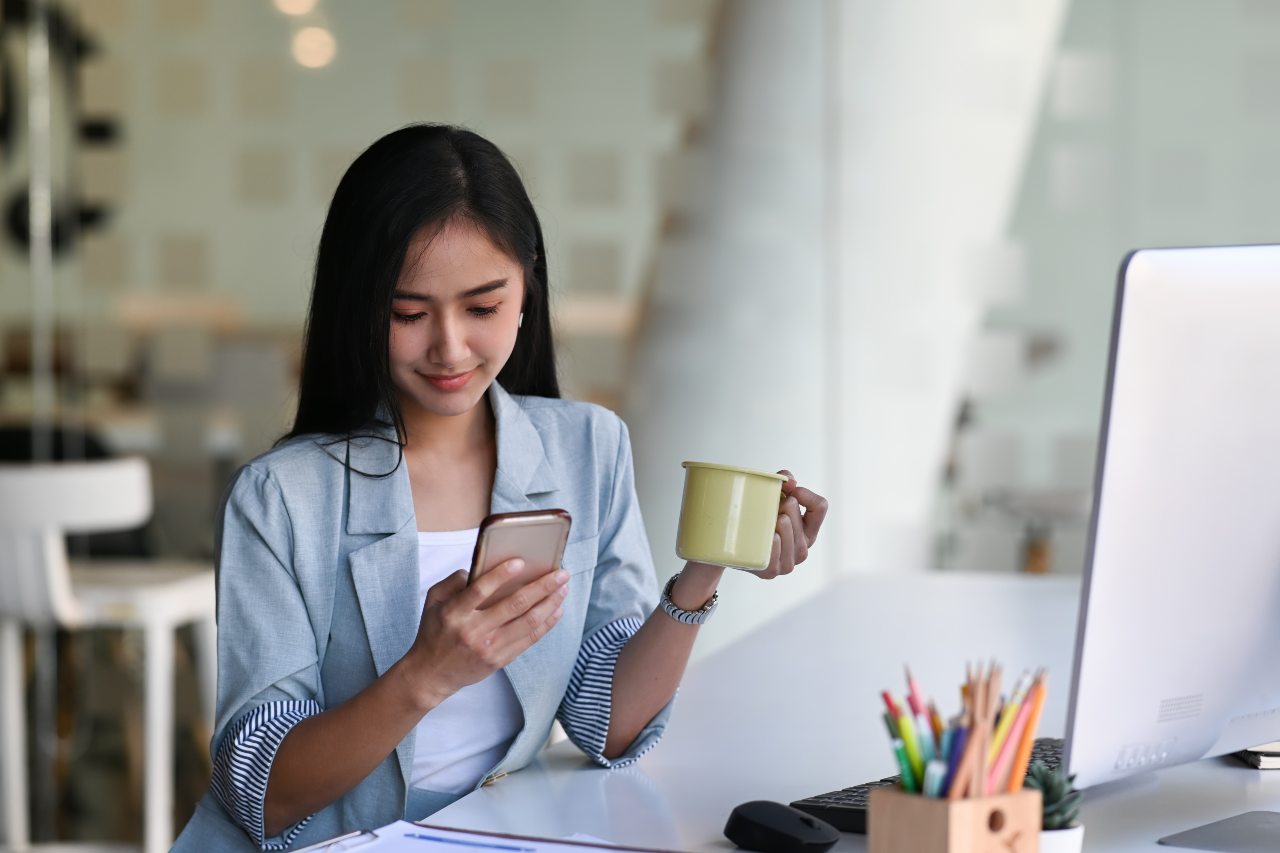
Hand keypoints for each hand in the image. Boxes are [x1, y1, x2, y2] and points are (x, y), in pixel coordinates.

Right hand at [404, 560, 568, 707]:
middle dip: (542, 586)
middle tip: (560, 573)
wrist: (431, 674)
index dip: (501, 575)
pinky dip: (546, 624)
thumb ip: (453, 581)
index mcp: (455, 613)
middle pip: (514, 605)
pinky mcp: (499, 660)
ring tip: (563, 588)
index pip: (480, 590)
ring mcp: (489, 648)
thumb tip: (479, 567)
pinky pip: (529, 640)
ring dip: (550, 603)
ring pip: (527, 622)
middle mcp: (473, 630)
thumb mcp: (433, 602)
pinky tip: (557, 610)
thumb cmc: (434, 632)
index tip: (521, 562)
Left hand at [757, 470, 827, 579]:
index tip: (788, 491)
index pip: (820, 506)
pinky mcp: (771, 571)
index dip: (804, 494)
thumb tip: (790, 481)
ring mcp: (788, 562)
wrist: (730, 551)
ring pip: (786, 528)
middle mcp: (802, 548)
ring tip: (764, 522)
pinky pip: (775, 549)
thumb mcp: (771, 500)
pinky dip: (770, 540)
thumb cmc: (756, 523)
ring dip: (773, 520)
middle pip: (796, 514)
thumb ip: (783, 483)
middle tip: (768, 509)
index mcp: (808, 531)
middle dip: (781, 505)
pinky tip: (765, 537)